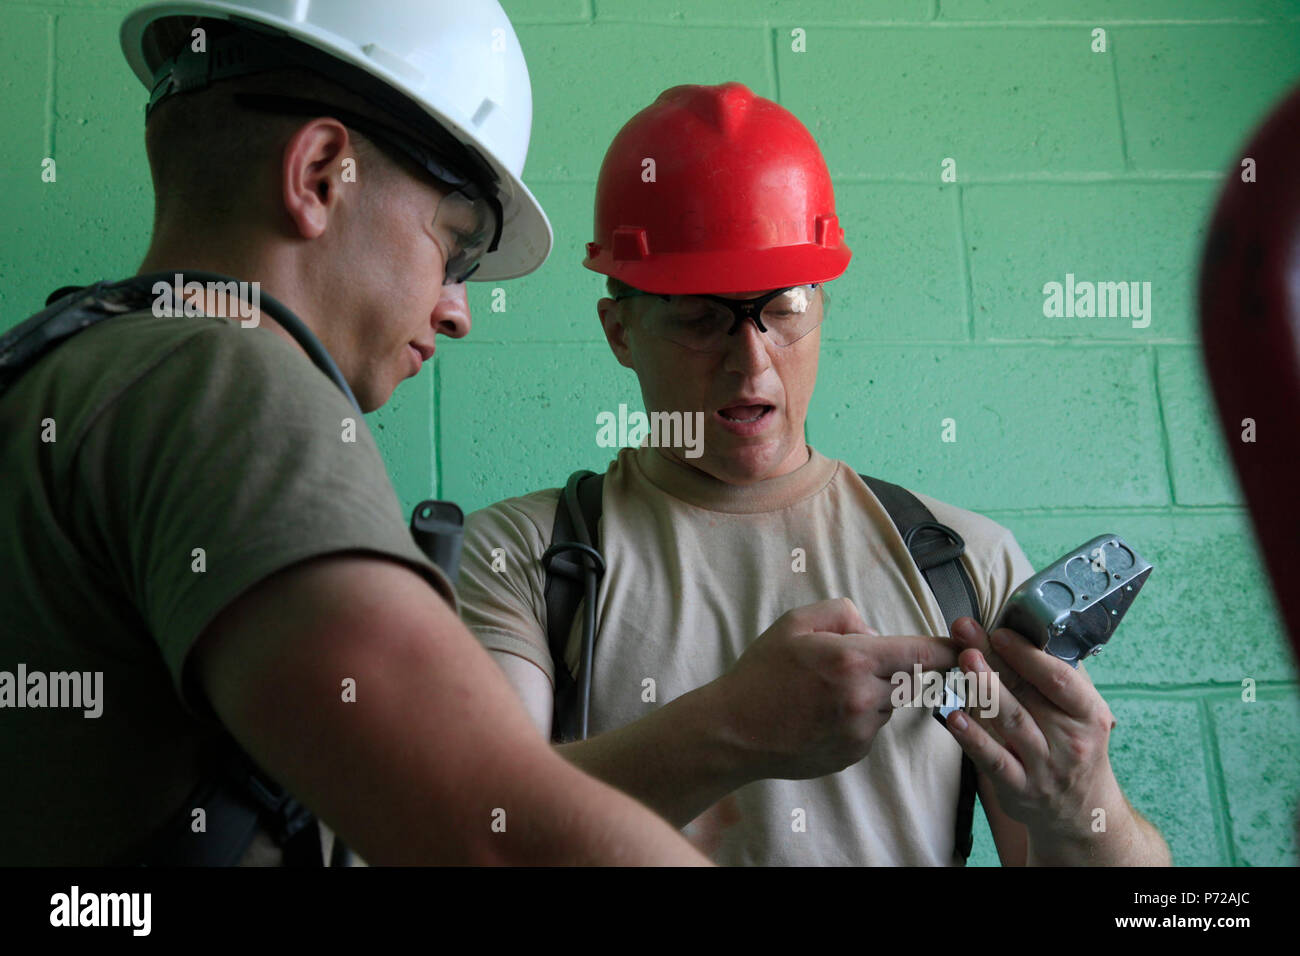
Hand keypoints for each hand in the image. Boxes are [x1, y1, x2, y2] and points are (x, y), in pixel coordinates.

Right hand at [711, 598, 959, 780]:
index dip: (948, 649)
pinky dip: (858, 717)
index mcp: (853, 660)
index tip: (966, 647)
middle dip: (898, 668)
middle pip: (909, 680)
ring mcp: (860, 731)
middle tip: (864, 663)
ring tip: (829, 691)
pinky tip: (822, 713)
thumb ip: (843, 613)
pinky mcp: (853, 754)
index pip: (920, 653)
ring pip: (889, 704)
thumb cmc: (762, 672)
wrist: (735, 730)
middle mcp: (863, 698)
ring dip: (875, 693)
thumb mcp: (795, 623)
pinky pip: (871, 728)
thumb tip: (873, 630)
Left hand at [944, 617, 1121, 841]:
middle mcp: (1071, 741)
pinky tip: (953, 717)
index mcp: (1089, 715)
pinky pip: (993, 760)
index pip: (1059, 679)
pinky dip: (973, 738)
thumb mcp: (1075, 714)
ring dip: (984, 689)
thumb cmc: (1071, 746)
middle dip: (993, 660)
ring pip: (1012, 723)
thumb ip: (1045, 680)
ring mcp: (1045, 768)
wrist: (1082, 812)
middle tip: (966, 634)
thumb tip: (1004, 636)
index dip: (1028, 654)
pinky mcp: (1020, 789)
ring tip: (962, 661)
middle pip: (1027, 695)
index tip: (999, 632)